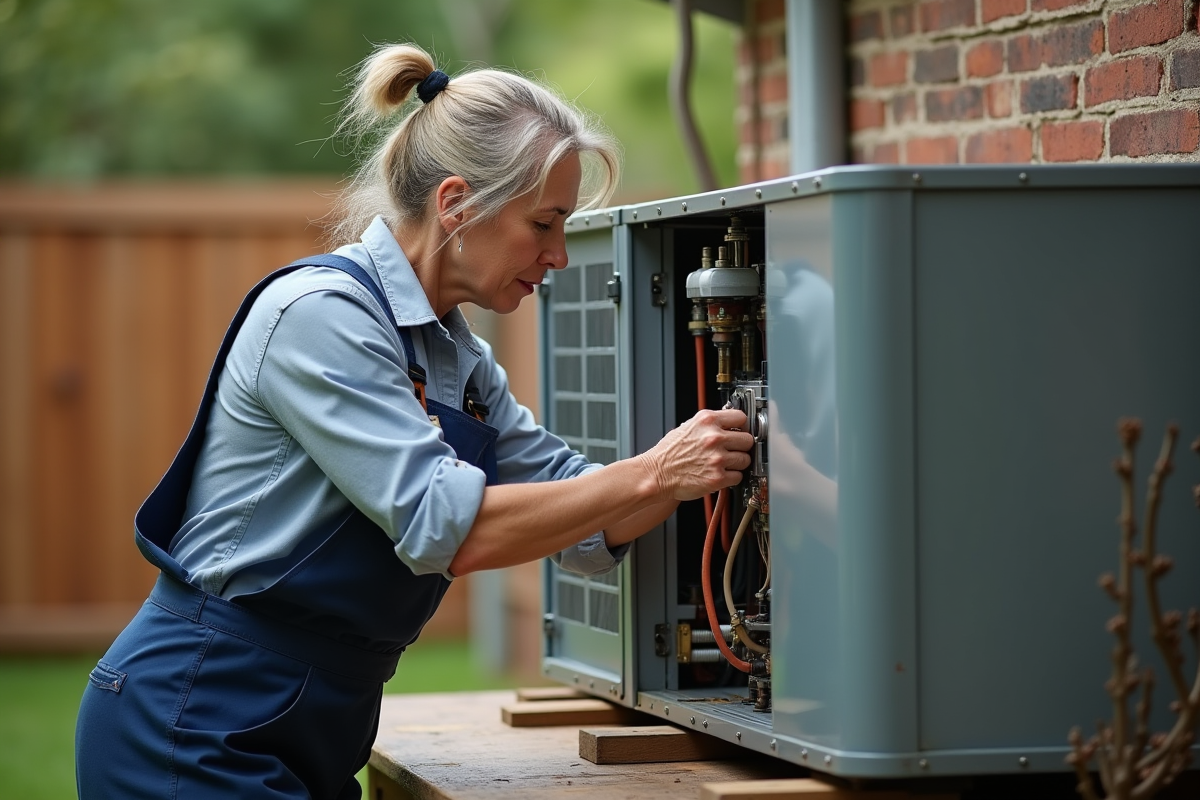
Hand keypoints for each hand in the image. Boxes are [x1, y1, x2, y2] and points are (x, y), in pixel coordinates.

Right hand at [639, 409, 753, 501]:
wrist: (656, 473)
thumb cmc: (669, 453)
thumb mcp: (688, 426)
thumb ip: (710, 424)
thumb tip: (730, 423)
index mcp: (707, 420)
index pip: (742, 417)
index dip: (742, 426)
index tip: (740, 431)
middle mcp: (713, 437)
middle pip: (747, 440)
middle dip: (741, 446)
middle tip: (732, 450)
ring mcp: (717, 458)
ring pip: (745, 459)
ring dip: (737, 463)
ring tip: (723, 464)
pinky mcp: (717, 477)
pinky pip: (738, 477)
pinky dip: (731, 477)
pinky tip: (719, 474)